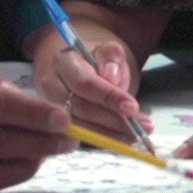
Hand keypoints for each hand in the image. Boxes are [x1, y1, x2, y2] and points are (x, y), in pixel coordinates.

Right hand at [32, 36, 152, 142]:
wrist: (83, 73)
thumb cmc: (97, 62)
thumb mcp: (109, 52)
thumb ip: (112, 57)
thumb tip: (111, 77)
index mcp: (64, 62)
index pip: (84, 82)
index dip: (108, 97)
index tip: (132, 108)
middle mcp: (52, 85)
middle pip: (80, 108)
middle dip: (113, 120)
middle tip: (140, 127)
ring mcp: (51, 108)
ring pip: (79, 127)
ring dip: (110, 135)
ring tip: (135, 136)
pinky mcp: (57, 126)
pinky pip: (80, 137)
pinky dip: (103, 140)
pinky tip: (121, 140)